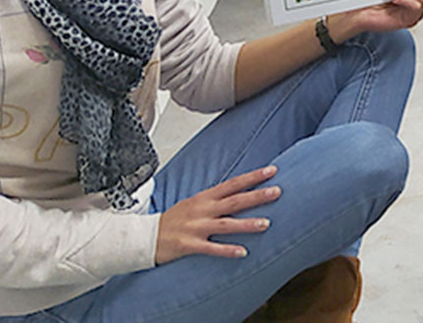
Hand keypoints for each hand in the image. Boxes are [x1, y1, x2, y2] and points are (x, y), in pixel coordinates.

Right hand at [156, 165, 279, 263]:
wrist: (145, 237)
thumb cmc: (174, 220)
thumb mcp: (195, 203)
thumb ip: (217, 198)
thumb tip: (241, 191)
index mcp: (205, 198)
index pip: (233, 184)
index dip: (253, 177)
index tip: (272, 170)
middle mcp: (202, 210)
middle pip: (234, 201)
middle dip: (256, 196)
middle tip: (277, 191)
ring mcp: (196, 228)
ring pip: (226, 224)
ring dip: (246, 224)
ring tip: (266, 223)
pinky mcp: (188, 245)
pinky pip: (211, 248)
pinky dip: (227, 250)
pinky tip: (242, 252)